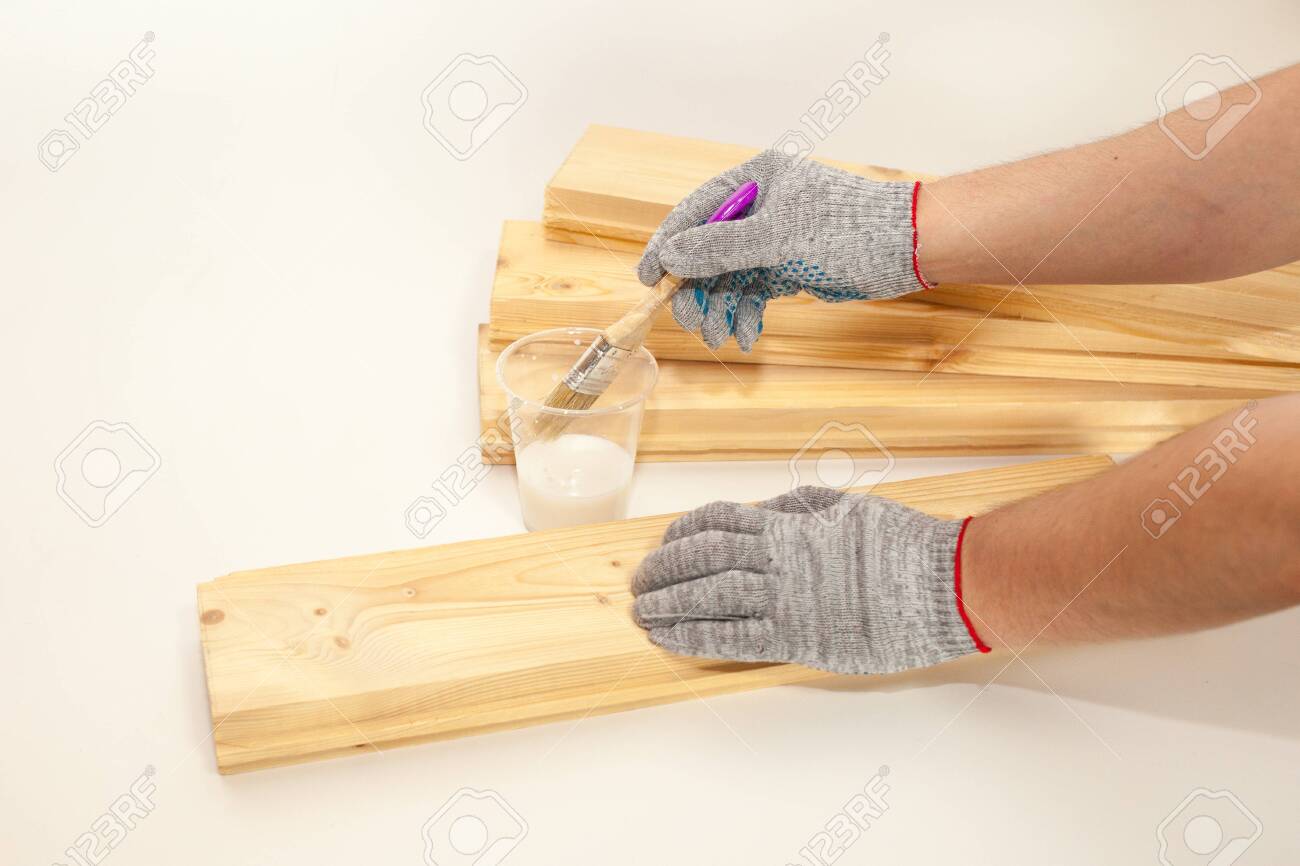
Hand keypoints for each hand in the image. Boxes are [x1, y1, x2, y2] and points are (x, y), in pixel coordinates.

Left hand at [631, 487, 986, 674]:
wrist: (938, 582)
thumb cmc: (900, 544)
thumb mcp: (844, 507)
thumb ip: (798, 510)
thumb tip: (764, 512)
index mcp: (787, 524)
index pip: (717, 522)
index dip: (683, 532)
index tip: (665, 541)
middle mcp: (777, 558)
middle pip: (701, 559)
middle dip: (664, 570)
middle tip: (640, 582)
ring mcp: (784, 598)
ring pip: (707, 598)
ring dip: (668, 605)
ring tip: (643, 613)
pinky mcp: (796, 638)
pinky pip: (731, 638)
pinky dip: (694, 639)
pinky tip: (670, 641)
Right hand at [636, 150, 930, 351]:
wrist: (906, 250)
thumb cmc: (849, 229)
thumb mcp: (779, 239)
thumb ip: (722, 247)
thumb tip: (670, 254)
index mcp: (754, 181)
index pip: (695, 212)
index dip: (667, 246)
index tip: (648, 279)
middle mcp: (759, 207)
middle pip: (707, 251)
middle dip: (697, 290)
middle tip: (691, 323)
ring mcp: (773, 238)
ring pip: (728, 277)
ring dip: (720, 309)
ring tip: (720, 339)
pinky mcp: (787, 266)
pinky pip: (752, 292)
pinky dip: (745, 315)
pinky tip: (746, 336)